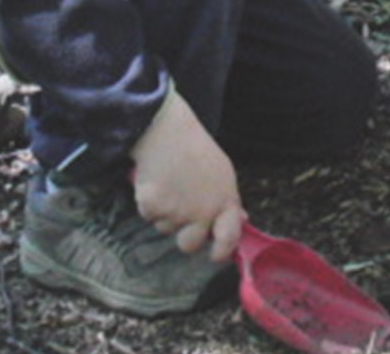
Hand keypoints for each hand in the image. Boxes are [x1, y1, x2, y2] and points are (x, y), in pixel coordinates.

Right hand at [129, 90, 243, 261]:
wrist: (169, 134)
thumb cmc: (198, 153)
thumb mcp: (223, 174)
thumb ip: (229, 201)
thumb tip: (240, 220)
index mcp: (225, 202)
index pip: (229, 238)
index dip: (221, 252)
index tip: (215, 255)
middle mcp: (203, 212)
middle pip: (189, 245)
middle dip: (184, 235)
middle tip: (182, 212)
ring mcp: (177, 212)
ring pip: (166, 229)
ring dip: (166, 214)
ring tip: (171, 185)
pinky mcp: (153, 207)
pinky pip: (149, 216)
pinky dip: (150, 203)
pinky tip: (157, 182)